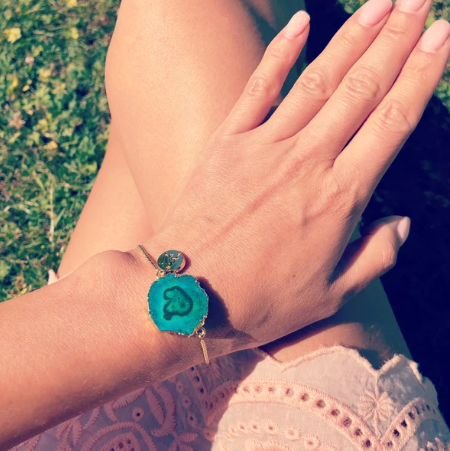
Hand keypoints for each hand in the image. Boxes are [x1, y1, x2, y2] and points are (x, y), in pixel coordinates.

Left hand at [135, 0, 448, 355]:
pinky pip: (258, 89)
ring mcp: (264, 147)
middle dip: (398, 40)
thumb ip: (373, 257)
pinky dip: (281, 54)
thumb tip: (401, 223)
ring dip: (354, 37)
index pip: (393, 123)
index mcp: (340, 198)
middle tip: (422, 1)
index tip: (442, 38)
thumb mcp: (330, 296)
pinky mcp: (227, 143)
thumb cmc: (259, 302)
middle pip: (363, 88)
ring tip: (384, 2)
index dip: (422, 77)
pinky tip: (303, 23)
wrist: (188, 295)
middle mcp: (307, 162)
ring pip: (319, 80)